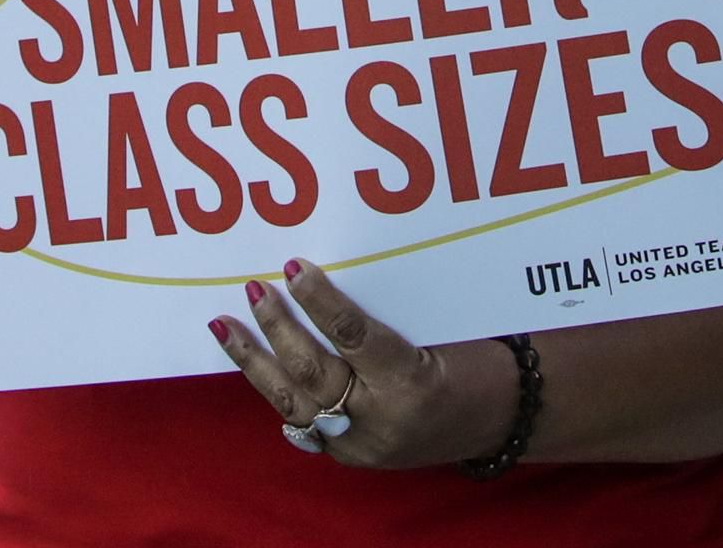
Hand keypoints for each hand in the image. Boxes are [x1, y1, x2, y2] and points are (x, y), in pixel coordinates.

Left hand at [210, 260, 520, 470]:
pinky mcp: (350, 457)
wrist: (498, 421)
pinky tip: (250, 363)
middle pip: (315, 372)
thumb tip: (325, 274)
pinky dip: (273, 391)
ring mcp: (362, 446)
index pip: (354, 336)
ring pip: (294, 403)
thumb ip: (384, 314)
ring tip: (225, 325)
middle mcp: (382, 420)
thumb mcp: (438, 330)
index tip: (295, 266)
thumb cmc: (474, 360)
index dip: (321, 300)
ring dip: (256, 361)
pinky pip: (300, 422)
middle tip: (254, 287)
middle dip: (278, 328)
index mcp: (412, 381)